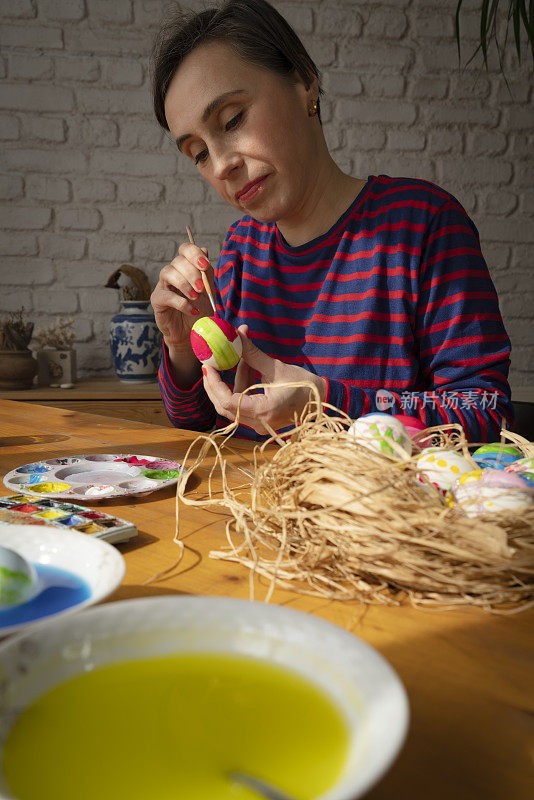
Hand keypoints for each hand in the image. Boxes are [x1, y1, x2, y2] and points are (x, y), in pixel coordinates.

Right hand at [150, 242, 214, 349]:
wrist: (193, 332)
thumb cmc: (201, 310)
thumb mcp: (209, 291)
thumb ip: (207, 273)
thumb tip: (204, 250)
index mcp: (187, 267)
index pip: (185, 249)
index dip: (194, 253)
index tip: (205, 265)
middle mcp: (173, 273)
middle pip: (177, 261)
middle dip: (192, 272)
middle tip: (202, 288)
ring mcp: (163, 285)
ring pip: (168, 273)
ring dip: (184, 284)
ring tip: (195, 297)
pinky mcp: (157, 300)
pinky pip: (166, 296)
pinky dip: (181, 303)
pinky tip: (192, 310)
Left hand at [202, 326, 326, 433]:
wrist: (321, 401)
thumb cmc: (304, 385)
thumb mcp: (276, 368)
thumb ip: (252, 354)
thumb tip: (236, 335)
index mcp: (263, 411)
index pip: (227, 401)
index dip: (214, 383)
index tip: (208, 365)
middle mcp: (258, 423)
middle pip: (223, 407)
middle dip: (214, 385)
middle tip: (209, 365)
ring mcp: (258, 425)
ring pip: (231, 405)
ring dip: (228, 383)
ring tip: (234, 359)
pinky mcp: (259, 421)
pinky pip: (241, 405)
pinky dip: (239, 388)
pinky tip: (245, 369)